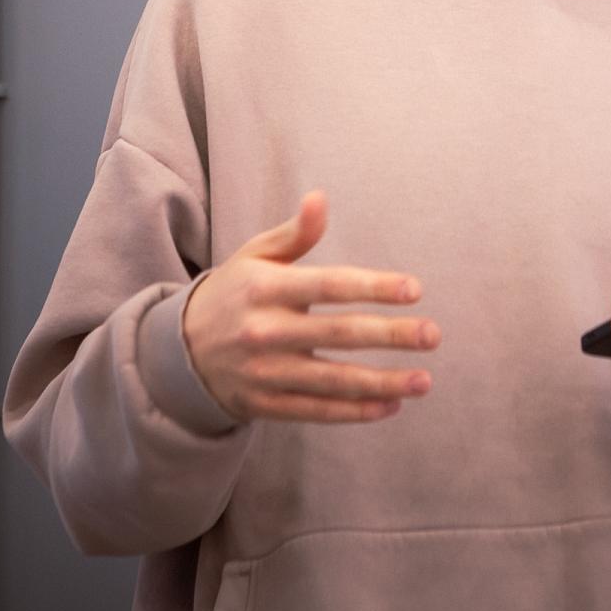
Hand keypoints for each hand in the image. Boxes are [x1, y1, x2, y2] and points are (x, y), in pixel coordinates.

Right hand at [181, 189, 438, 423]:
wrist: (178, 351)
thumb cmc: (233, 293)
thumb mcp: (254, 256)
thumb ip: (293, 233)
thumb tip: (320, 198)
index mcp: (265, 288)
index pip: (328, 285)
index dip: (373, 286)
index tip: (414, 289)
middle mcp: (265, 332)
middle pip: (338, 334)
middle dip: (390, 335)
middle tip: (432, 335)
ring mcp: (264, 373)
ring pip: (332, 381)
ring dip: (383, 382)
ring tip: (425, 380)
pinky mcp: (264, 406)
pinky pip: (316, 412)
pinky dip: (355, 412)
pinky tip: (391, 405)